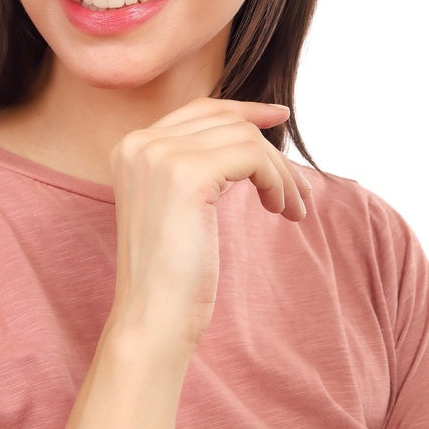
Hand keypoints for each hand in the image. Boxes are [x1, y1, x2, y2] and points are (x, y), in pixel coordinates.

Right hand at [108, 98, 310, 351]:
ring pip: (244, 137)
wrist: (151, 319)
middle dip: (270, 152)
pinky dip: (277, 181)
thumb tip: (246, 134)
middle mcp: (139, 143)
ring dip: (280, 172)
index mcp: (131, 148)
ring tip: (291, 208)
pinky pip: (253, 156)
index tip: (279, 117)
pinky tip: (281, 210)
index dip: (243, 110)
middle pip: (225, 120)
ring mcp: (160, 155)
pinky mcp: (187, 173)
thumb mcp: (176, 206)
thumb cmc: (169, 275)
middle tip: (298, 191)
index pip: (198, 109)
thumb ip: (194, 165)